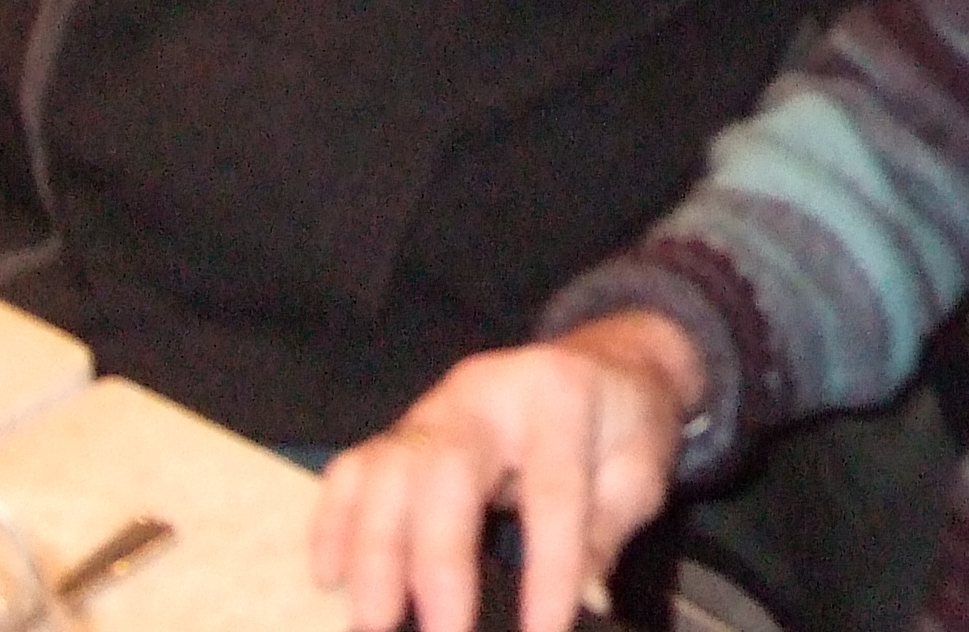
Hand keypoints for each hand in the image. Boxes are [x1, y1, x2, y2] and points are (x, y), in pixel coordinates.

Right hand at [310, 312, 703, 631]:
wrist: (603, 362)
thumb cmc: (621, 423)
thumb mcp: (638, 471)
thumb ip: (605, 535)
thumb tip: (581, 604)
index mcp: (559, 396)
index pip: (551, 488)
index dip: (547, 567)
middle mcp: (485, 392)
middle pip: (447, 468)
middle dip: (436, 559)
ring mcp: (434, 409)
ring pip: (387, 469)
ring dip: (374, 553)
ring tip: (373, 622)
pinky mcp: (401, 430)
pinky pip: (354, 469)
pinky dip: (334, 522)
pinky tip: (330, 577)